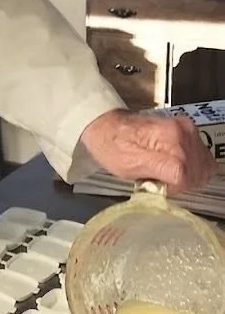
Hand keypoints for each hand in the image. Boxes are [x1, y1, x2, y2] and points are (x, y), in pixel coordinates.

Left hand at [80, 109, 215, 190]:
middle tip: (162, 179)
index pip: (187, 177)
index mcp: (169, 142)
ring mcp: (188, 129)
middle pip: (199, 172)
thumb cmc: (114, 148)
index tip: (159, 186)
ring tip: (167, 171)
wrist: (107, 126)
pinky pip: (202, 156)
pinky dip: (192, 165)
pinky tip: (174, 165)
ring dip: (189, 174)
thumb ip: (158, 176)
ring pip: (204, 165)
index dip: (175, 188)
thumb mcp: (129, 168)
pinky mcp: (188, 129)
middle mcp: (183, 132)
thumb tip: (179, 183)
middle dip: (183, 181)